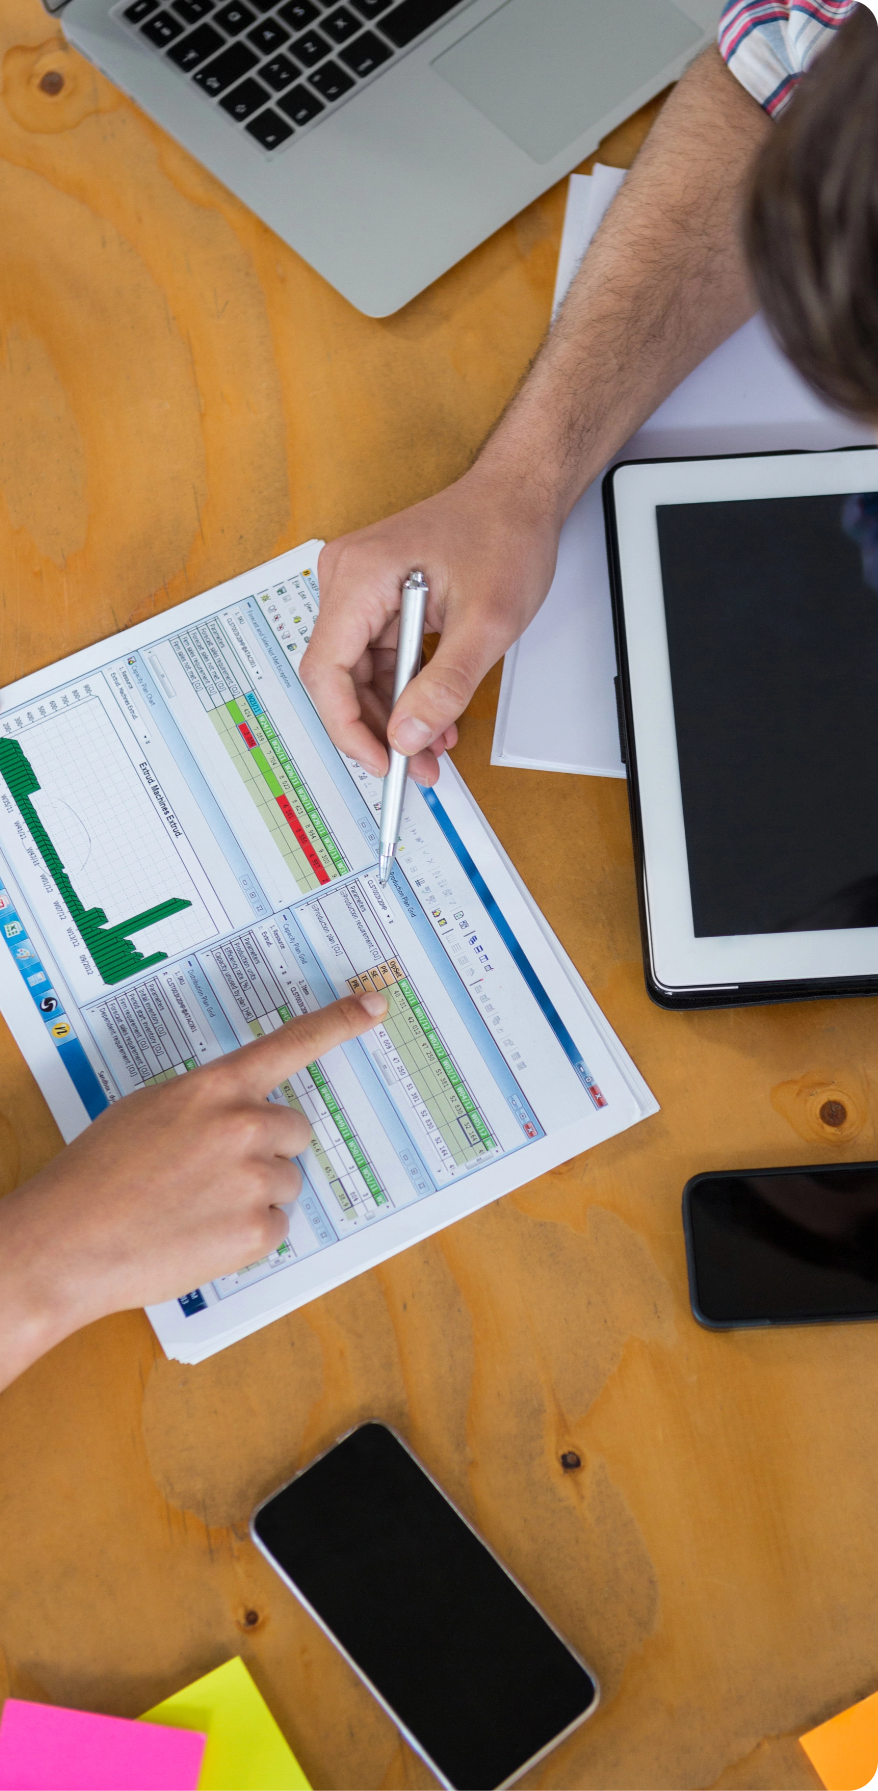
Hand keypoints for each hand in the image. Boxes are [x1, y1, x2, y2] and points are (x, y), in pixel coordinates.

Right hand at [0, 990, 387, 1390]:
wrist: (69, 1240)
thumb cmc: (98, 1174)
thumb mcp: (148, 1109)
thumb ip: (203, 1102)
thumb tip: (235, 1111)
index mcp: (214, 1087)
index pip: (290, 1044)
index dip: (337, 1024)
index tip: (373, 1006)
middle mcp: (243, 1125)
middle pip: (294, 1130)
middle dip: (267, 1149)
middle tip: (214, 1171)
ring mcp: (253, 1178)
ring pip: (286, 1181)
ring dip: (255, 1194)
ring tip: (196, 1207)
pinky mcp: (254, 1229)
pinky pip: (274, 1227)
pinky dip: (246, 1236)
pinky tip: (200, 1235)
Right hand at [300, 465, 560, 785]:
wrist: (519, 495)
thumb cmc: (504, 533)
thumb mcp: (486, 623)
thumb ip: (445, 686)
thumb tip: (408, 736)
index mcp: (360, 576)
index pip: (326, 669)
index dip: (348, 726)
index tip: (382, 761)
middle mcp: (347, 579)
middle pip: (340, 677)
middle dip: (379, 729)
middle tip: (417, 767)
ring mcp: (360, 589)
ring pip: (360, 675)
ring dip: (395, 717)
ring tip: (434, 750)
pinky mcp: (377, 598)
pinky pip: (379, 659)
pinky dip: (405, 692)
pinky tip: (433, 718)